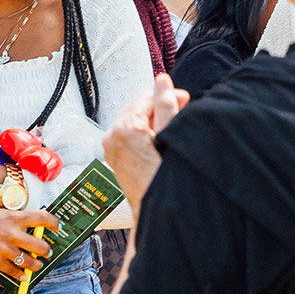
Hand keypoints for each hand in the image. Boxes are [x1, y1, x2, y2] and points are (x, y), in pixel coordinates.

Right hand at [0, 208, 58, 280]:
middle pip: (41, 246)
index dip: (53, 223)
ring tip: (36, 265)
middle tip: (45, 251)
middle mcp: (13, 233)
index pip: (42, 218)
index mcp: (14, 217)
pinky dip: (21, 275)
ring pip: (31, 262)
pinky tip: (22, 275)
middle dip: (46, 251)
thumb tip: (26, 229)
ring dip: (36, 265)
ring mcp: (6, 249)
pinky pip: (15, 271)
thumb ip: (13, 221)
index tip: (56, 227)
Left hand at [103, 74, 188, 218]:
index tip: (184, 100)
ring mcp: (110, 147)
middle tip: (181, 113)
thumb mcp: (170, 138)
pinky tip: (159, 142)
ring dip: (153, 120)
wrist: (154, 213)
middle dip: (159, 108)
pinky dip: (144, 133)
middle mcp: (112, 136)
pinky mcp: (113, 156)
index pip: (146, 97)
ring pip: (134, 120)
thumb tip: (162, 80)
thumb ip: (166, 106)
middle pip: (138, 107)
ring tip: (171, 132)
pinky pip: (129, 134)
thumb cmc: (164, 180)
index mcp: (124, 129)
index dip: (167, 96)